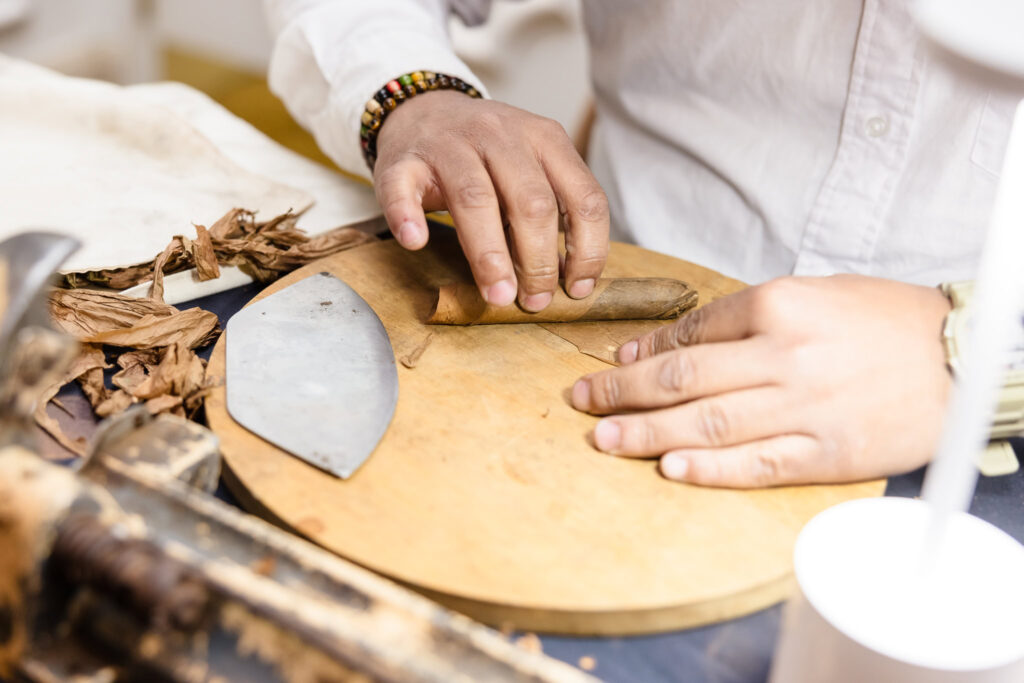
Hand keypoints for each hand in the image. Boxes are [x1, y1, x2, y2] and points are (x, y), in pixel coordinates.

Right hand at [374, 90, 608, 310]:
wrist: (424, 111)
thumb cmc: (484, 156)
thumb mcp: (530, 168)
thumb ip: (550, 213)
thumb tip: (567, 279)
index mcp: (545, 138)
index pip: (583, 197)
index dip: (586, 249)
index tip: (576, 289)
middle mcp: (501, 134)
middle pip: (531, 202)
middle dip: (538, 260)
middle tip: (534, 301)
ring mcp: (449, 143)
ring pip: (474, 198)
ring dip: (488, 254)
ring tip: (497, 294)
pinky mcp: (403, 158)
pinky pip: (402, 186)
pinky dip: (407, 215)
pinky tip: (416, 242)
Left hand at [570, 275, 952, 486]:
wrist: (960, 358)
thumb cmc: (883, 321)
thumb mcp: (812, 294)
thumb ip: (741, 317)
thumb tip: (672, 342)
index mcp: (780, 306)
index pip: (692, 333)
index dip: (643, 353)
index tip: (613, 365)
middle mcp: (785, 356)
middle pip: (683, 379)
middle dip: (622, 392)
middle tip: (581, 401)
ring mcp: (805, 409)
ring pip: (706, 424)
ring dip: (646, 433)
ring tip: (602, 438)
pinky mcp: (827, 453)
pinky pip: (756, 464)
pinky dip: (709, 469)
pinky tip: (668, 469)